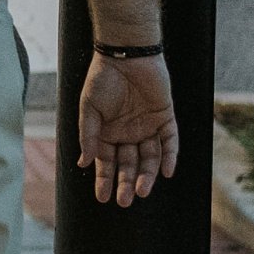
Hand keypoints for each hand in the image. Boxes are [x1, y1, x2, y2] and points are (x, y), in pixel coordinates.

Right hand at [77, 52, 179, 207]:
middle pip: (129, 164)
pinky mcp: (165, 117)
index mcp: (107, 133)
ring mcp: (147, 126)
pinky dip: (169, 156)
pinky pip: (170, 141)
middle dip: (125, 182)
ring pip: (150, 157)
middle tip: (124, 200)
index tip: (102, 197)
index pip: (107, 162)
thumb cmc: (103, 78)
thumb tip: (84, 163)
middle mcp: (128, 133)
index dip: (104, 179)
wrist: (126, 53)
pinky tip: (166, 171)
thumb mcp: (89, 108)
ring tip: (142, 190)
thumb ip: (88, 135)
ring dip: (147, 175)